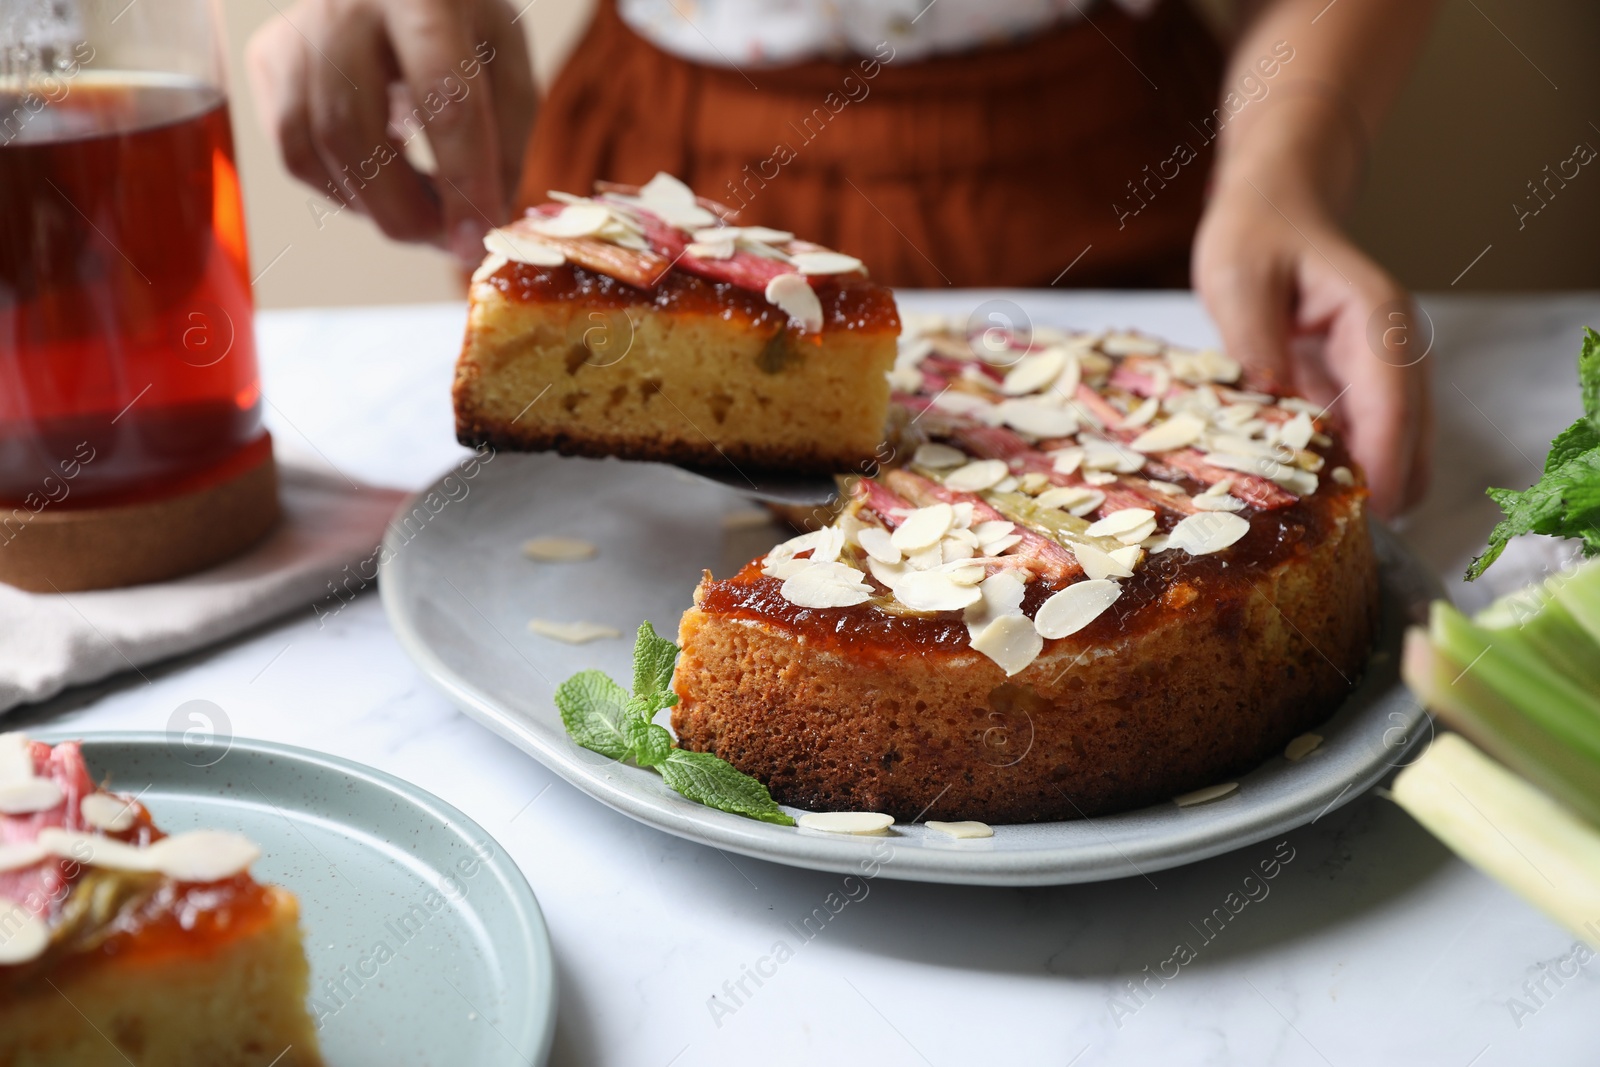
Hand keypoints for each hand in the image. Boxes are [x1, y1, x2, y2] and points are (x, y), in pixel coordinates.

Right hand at [245, 0, 535, 264]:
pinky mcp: (269, 59)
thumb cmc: (458, 23)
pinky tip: (380, 185)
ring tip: (422, 216)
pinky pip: (294, 153)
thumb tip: (483, 224)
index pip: (442, 97)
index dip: (462, 179)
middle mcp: (343, 7)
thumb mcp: (506, 63)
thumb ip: (507, 141)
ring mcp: (295, 32)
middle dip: (405, 210)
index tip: (477, 240)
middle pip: (355, 130)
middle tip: (445, 242)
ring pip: (313, 149)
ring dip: (372, 207)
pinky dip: (341, 191)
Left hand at [1192, 178, 1430, 517]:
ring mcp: (1385, 378)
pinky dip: (1340, 476)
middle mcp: (1397, 355)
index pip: (1393, 409)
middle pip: (1409, 445)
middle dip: (1372, 494)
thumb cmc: (1257, 237)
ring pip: (1395, 455)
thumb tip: (1270, 412)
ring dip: (1357, 491)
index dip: (1378, 469)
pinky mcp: (1363, 395)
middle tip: (1315, 541)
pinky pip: (1364, 448)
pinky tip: (1297, 502)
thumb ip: (1255, 345)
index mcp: (1377, 322)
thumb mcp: (1239, 281)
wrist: (1275, 210)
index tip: (1356, 521)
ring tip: (1302, 531)